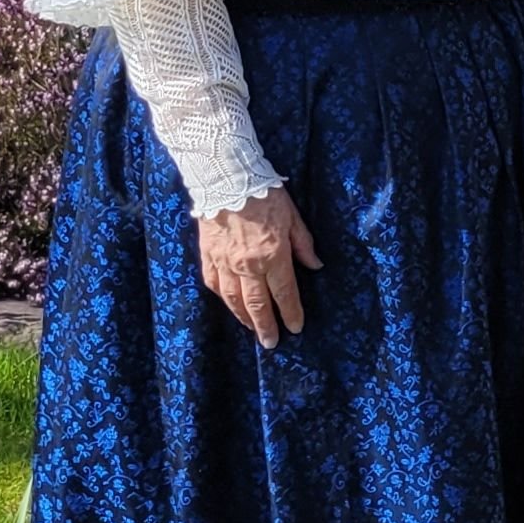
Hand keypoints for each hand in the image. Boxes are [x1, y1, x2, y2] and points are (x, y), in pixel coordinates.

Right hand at [195, 186, 320, 349]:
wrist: (227, 179)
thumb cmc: (265, 195)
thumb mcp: (293, 217)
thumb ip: (303, 244)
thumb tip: (315, 265)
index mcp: (272, 255)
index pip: (284, 293)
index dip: (291, 313)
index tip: (295, 328)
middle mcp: (248, 265)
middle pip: (257, 304)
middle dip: (265, 326)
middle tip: (271, 343)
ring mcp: (224, 263)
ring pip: (233, 300)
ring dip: (243, 317)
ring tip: (252, 329)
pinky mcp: (207, 256)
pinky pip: (213, 284)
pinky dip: (222, 298)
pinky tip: (228, 304)